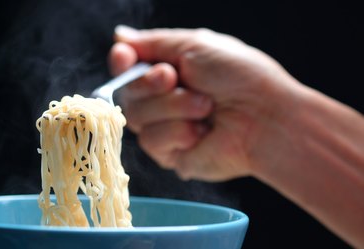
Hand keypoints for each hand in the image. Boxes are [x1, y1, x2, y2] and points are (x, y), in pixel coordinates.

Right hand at [108, 26, 304, 180]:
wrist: (265, 118)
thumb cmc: (240, 77)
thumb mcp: (196, 45)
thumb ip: (154, 42)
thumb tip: (119, 36)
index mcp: (171, 70)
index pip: (128, 66)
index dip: (121, 62)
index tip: (124, 58)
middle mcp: (165, 99)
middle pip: (127, 92)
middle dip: (150, 83)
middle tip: (176, 78)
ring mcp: (167, 127)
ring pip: (136, 117)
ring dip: (172, 107)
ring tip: (205, 107)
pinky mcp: (172, 154)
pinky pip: (152, 141)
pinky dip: (178, 132)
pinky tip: (202, 132)